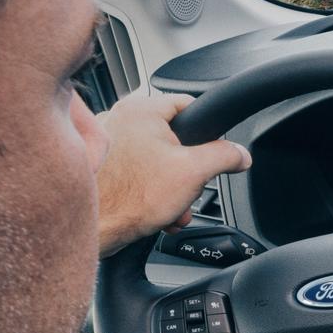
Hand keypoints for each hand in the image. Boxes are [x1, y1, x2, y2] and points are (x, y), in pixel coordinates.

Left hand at [95, 93, 250, 256]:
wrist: (92, 228)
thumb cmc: (129, 197)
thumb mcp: (195, 172)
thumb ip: (225, 156)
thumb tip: (240, 154)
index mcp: (141, 109)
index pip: (190, 105)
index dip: (208, 131)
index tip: (212, 151)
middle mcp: (119, 118)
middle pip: (174, 137)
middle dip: (187, 170)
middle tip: (188, 188)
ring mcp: (105, 141)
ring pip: (155, 157)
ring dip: (170, 184)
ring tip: (170, 206)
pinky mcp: (100, 164)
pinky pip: (136, 170)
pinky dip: (148, 189)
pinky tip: (154, 210)